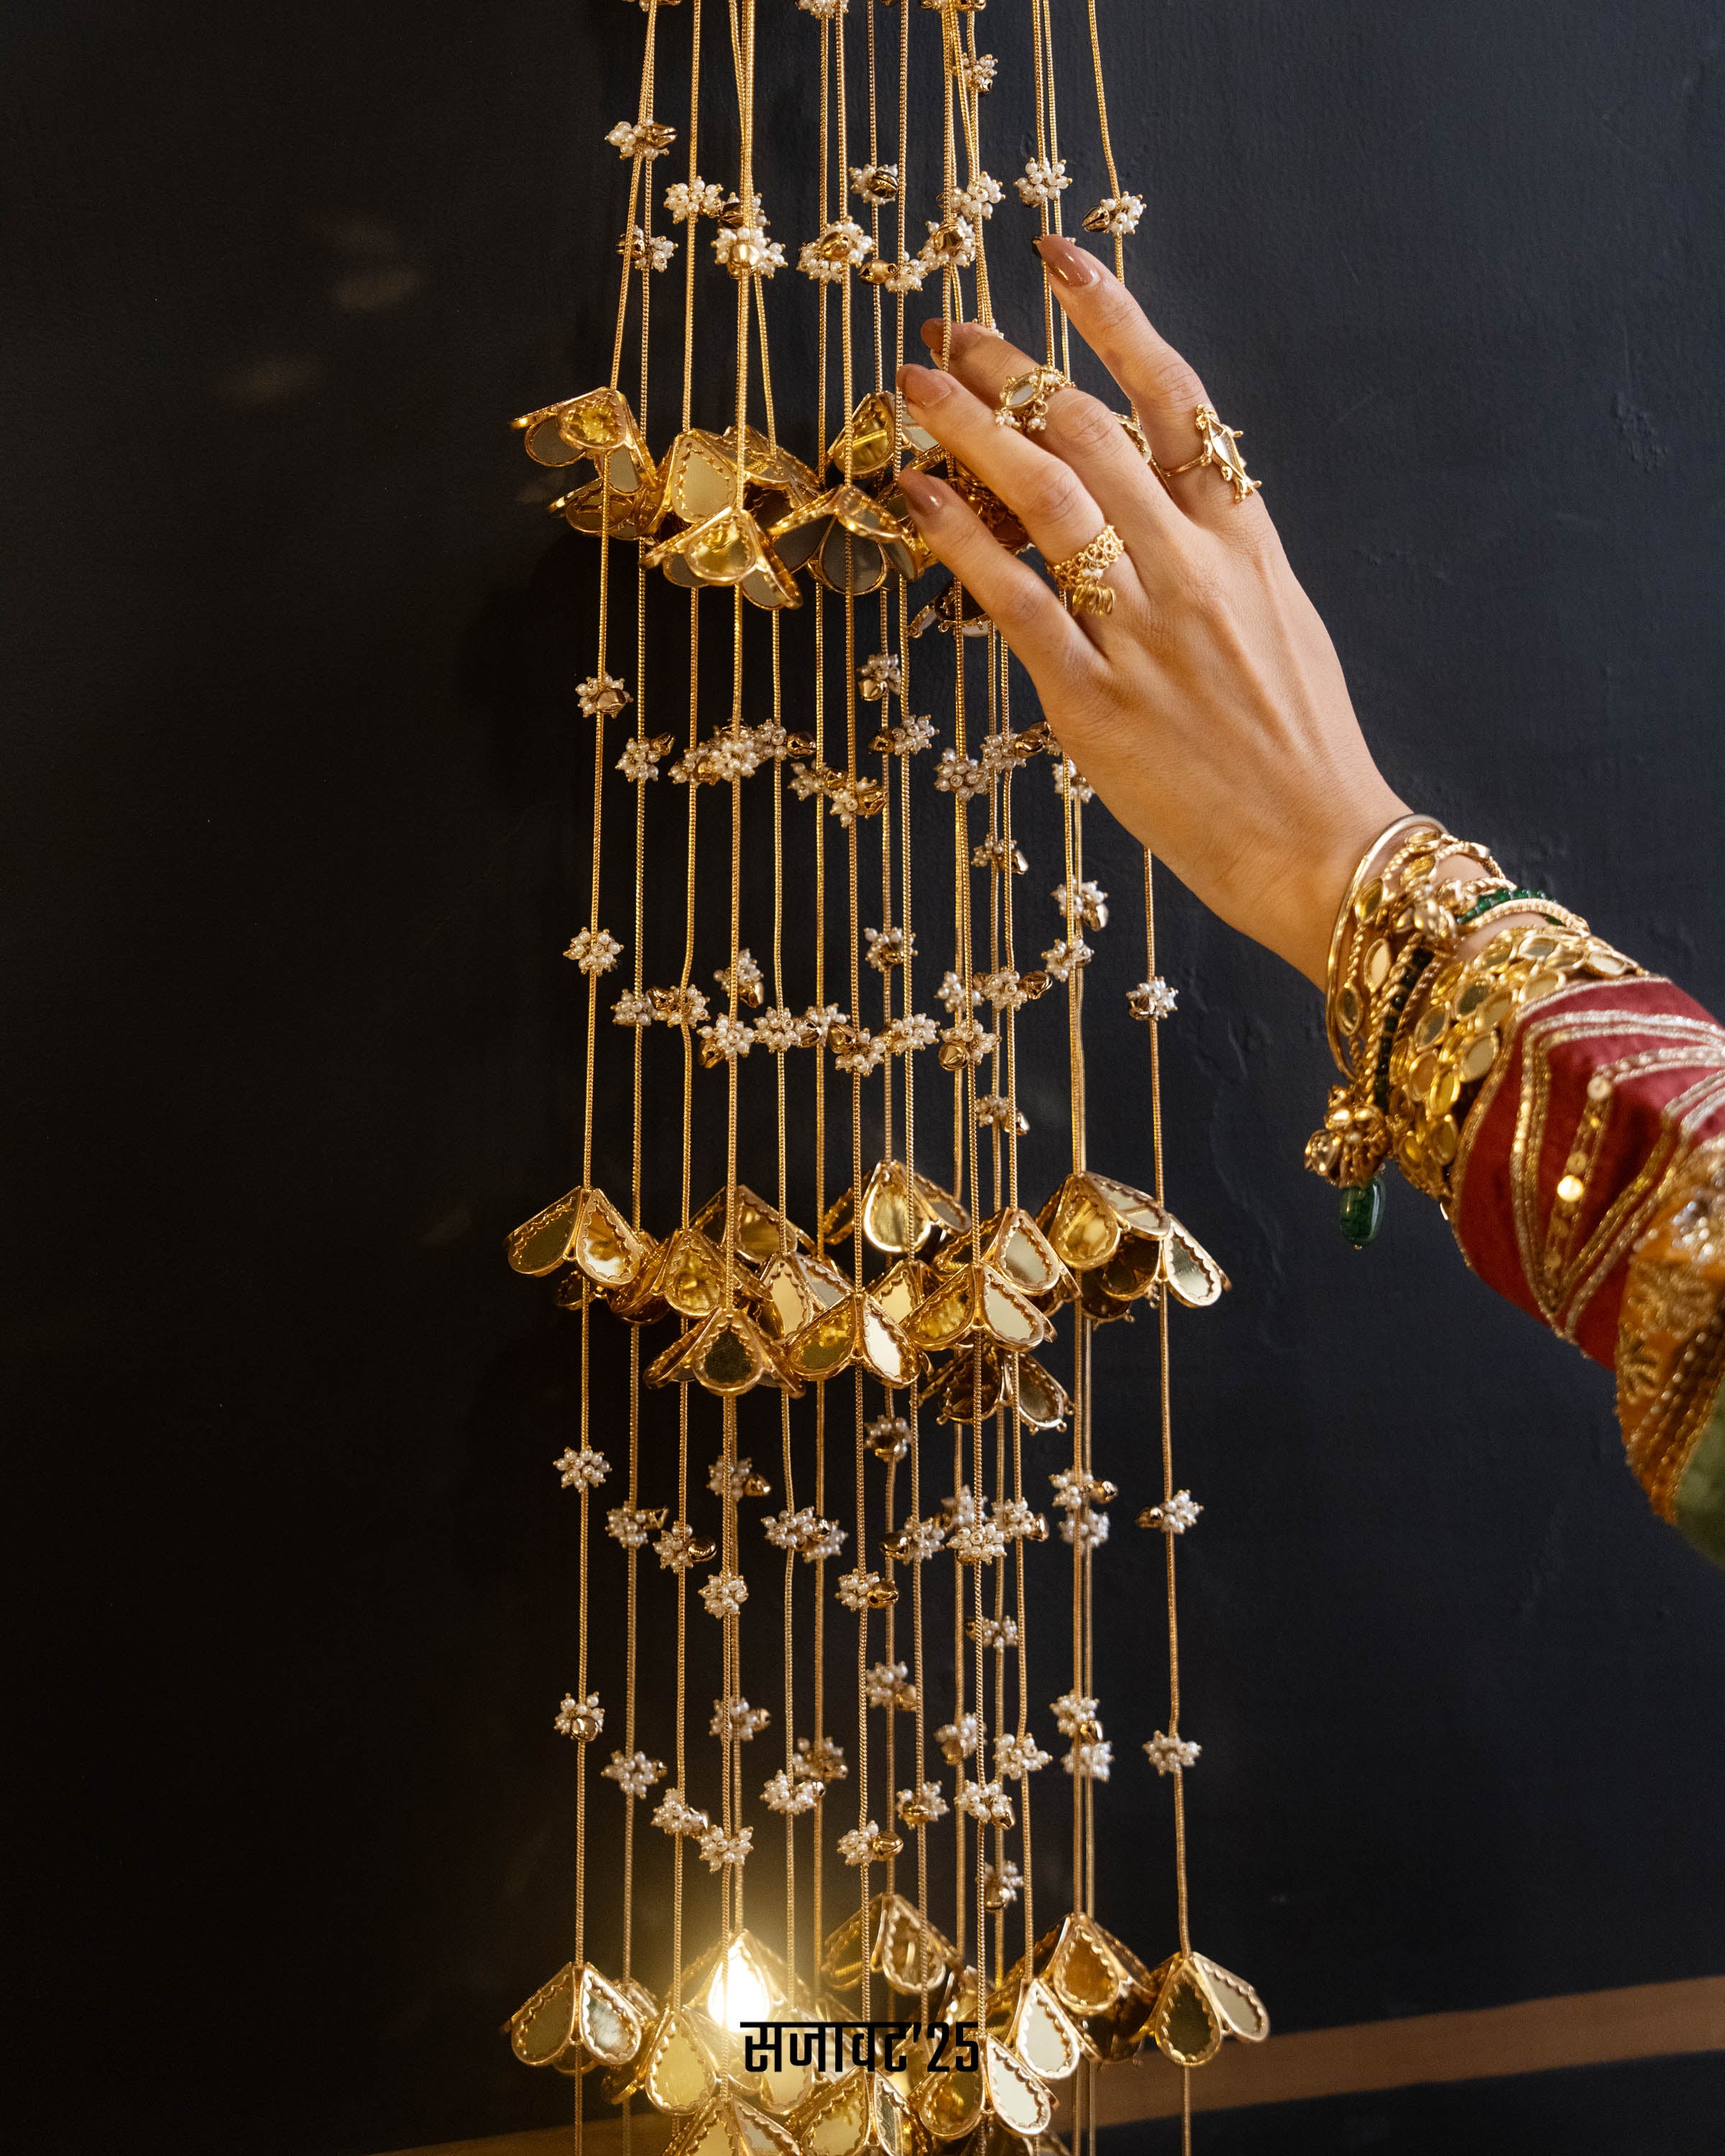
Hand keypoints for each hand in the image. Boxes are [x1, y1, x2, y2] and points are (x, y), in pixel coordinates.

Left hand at [892, 235, 1406, 987]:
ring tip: (912, 383)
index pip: (1174, 398)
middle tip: (946, 331)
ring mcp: (1142, 628)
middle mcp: (1191, 565)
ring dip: (970, 426)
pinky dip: (958, 537)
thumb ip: (1217, 558)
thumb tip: (1151, 512)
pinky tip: (915, 492)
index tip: (1060, 260)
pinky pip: (1014, 598)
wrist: (1319, 845)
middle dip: (1010, 368)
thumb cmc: (1298, 747)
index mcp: (1243, 540)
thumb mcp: (1279, 623)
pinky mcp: (1094, 698)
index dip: (1113, 318)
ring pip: (1045, 495)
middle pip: (1089, 431)